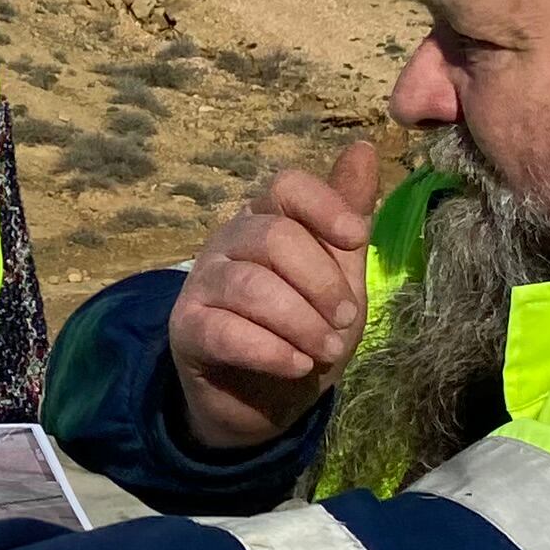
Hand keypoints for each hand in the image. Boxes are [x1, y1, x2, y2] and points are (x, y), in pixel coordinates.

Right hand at [164, 134, 383, 455]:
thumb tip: (363, 147)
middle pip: (273, 237)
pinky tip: (296, 366)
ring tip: (326, 351)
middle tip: (346, 320)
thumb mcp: (339, 277)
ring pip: (251, 286)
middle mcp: (228, 242)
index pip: (286, 186)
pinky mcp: (187, 329)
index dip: (324, 206)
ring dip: (301, 322)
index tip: (356, 239)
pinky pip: (226, 331)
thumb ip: (347, 217)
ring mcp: (202, 284)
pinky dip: (270, 350)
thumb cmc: (302, 331)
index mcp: (266, 221)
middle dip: (320, 281)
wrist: (263, 402)